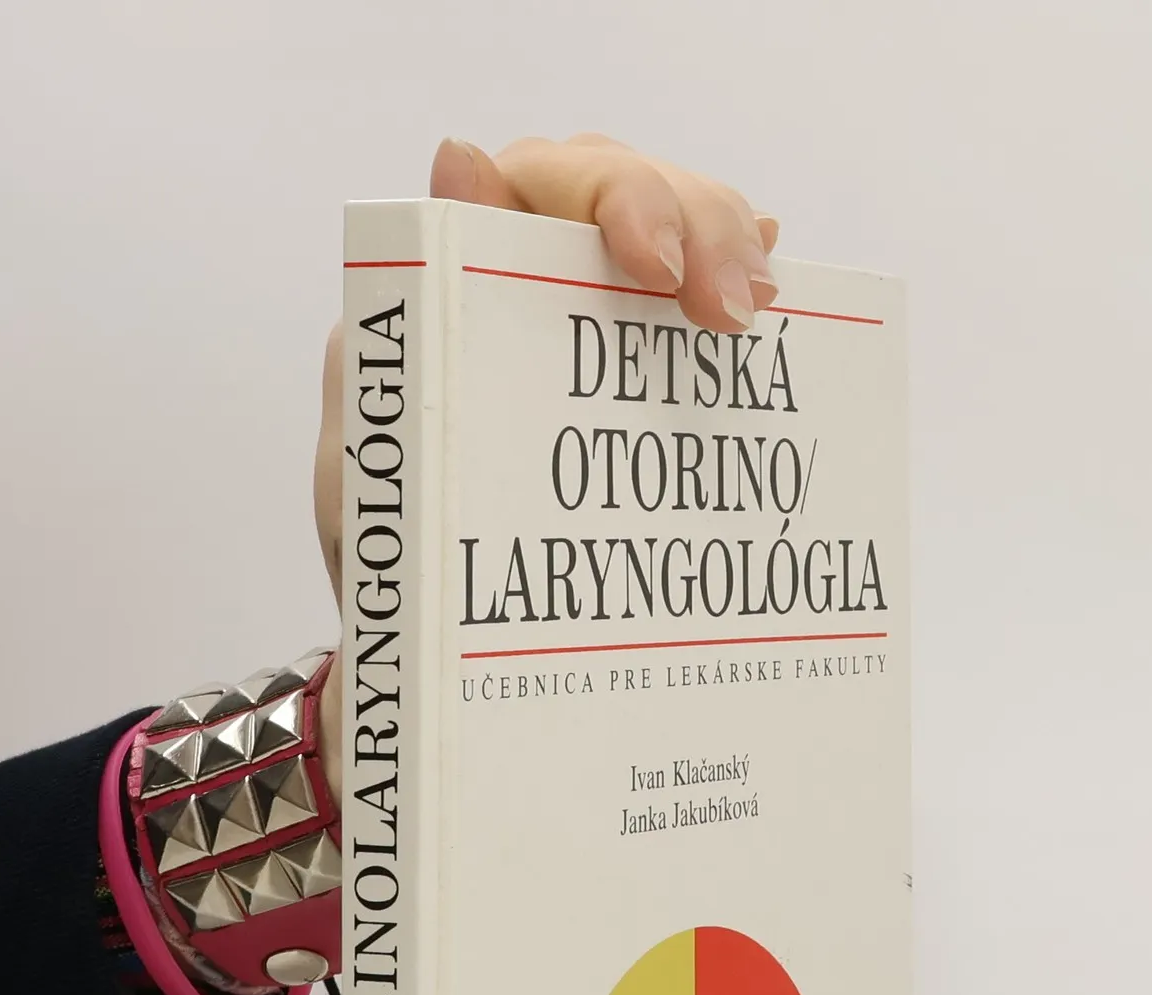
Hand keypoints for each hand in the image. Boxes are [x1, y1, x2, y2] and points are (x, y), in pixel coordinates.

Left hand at [310, 135, 781, 799]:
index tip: (655, 268)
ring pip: (691, 245)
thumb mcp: (367, 457)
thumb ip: (395, 332)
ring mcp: (601, 341)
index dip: (618, 195)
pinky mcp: (649, 402)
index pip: (551, 183)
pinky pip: (710, 335)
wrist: (428, 677)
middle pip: (642, 198)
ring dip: (739, 262)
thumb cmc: (385, 568)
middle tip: (738, 312)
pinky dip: (753, 321)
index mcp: (459, 282)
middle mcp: (534, 289)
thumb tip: (458, 161)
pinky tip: (783, 321)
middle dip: (704, 227)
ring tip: (762, 321)